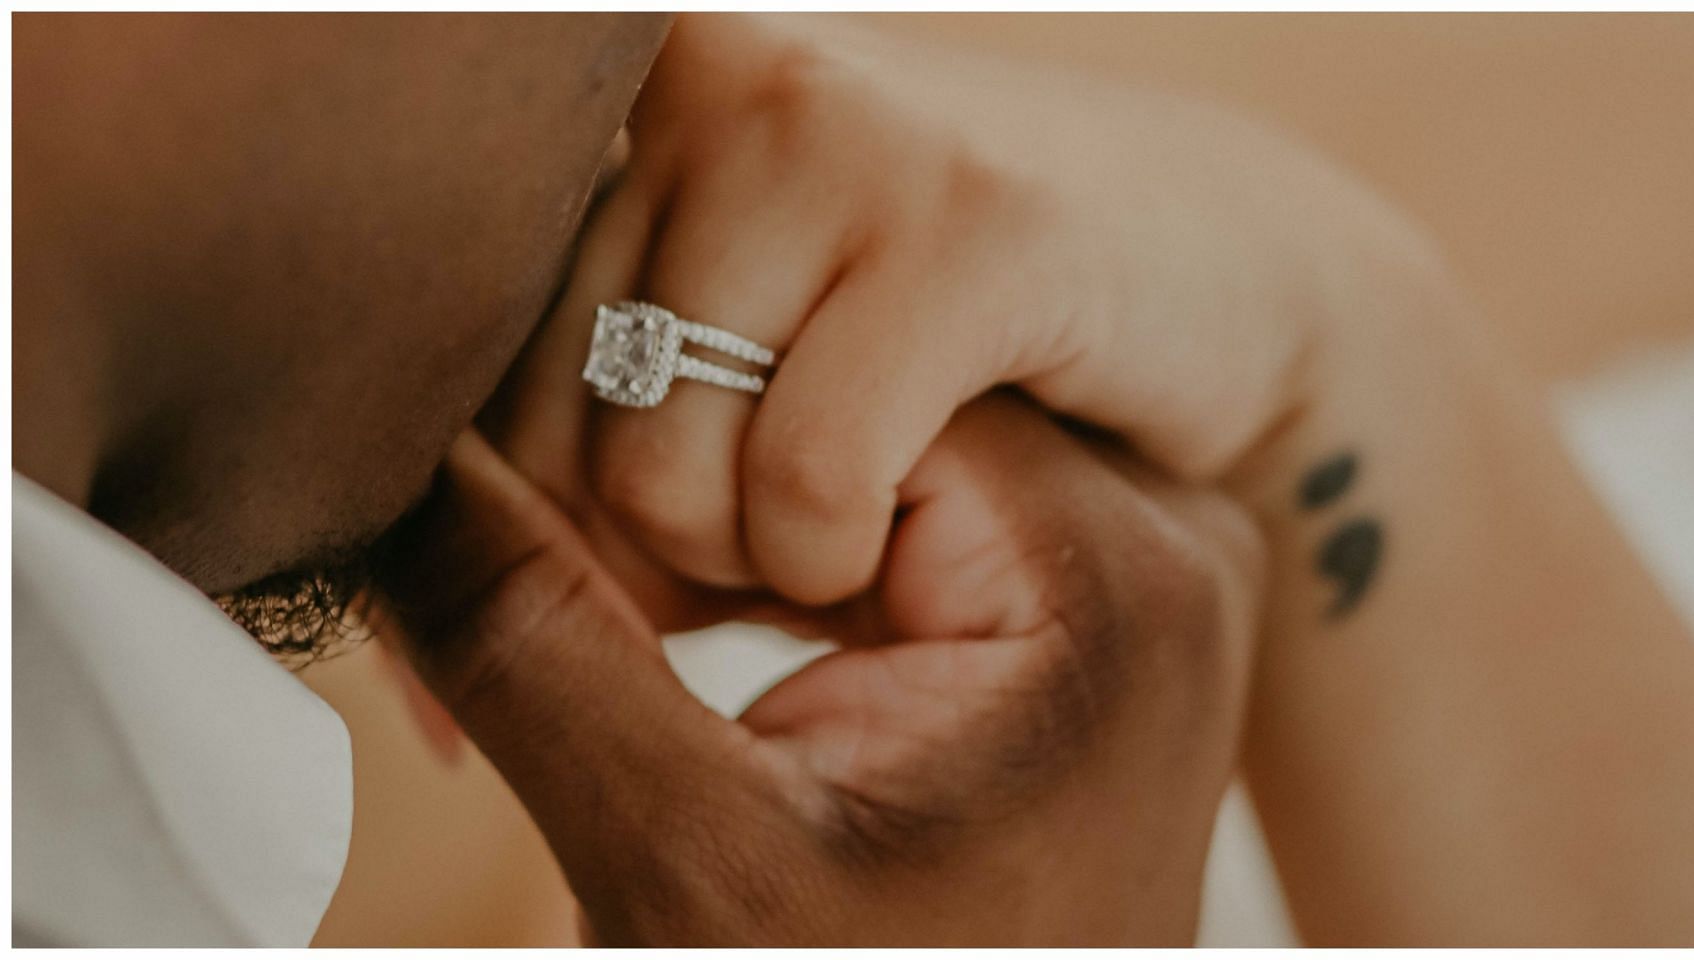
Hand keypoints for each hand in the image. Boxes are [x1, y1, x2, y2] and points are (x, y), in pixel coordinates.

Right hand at [371, 397, 1263, 944]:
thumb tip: (398, 444)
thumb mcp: (685, 863)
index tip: (600, 584)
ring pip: (865, 440)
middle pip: (867, 398)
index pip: (852, 384)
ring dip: (723, 524)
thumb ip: (536, 640)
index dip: (680, 456)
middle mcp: (1162, 535)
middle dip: (696, 491)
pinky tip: (708, 627)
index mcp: (1112, 572)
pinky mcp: (1075, 599)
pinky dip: (778, 553)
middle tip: (603, 609)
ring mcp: (1130, 565)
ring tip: (654, 630)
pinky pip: (900, 506)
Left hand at [497, 12, 1438, 604]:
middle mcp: (709, 79)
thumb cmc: (942, 337)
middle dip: (641, 561)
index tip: (620, 595)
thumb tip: (428, 701)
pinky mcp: (971, 225)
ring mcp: (839, 134)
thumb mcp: (735, 364)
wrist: (1212, 267)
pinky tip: (891, 539)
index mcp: (630, 92)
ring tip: (827, 539)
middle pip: (545, 438)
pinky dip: (837, 556)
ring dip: (745, 570)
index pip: (462, 365)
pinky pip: (810, 479)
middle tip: (755, 566)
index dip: (519, 525)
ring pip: (660, 473)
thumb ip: (578, 458)